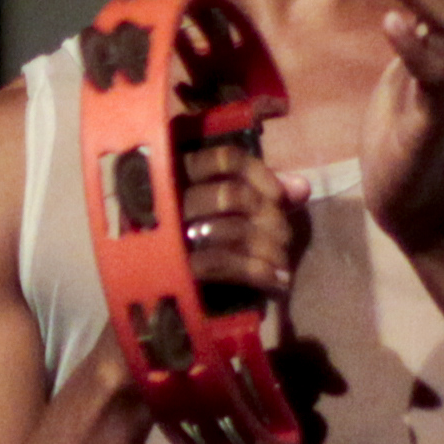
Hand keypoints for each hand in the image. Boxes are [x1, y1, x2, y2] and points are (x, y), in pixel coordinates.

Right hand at [177, 142, 308, 321]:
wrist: (142, 283)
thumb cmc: (188, 237)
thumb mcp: (221, 208)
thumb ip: (261, 192)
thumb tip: (301, 187)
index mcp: (181, 174)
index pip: (226, 159)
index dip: (259, 174)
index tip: (278, 195)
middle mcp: (172, 198)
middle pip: (232, 195)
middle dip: (269, 218)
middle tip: (285, 238)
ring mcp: (170, 233)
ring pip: (231, 229)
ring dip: (268, 248)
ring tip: (284, 264)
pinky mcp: (173, 266)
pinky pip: (222, 264)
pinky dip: (256, 271)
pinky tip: (276, 280)